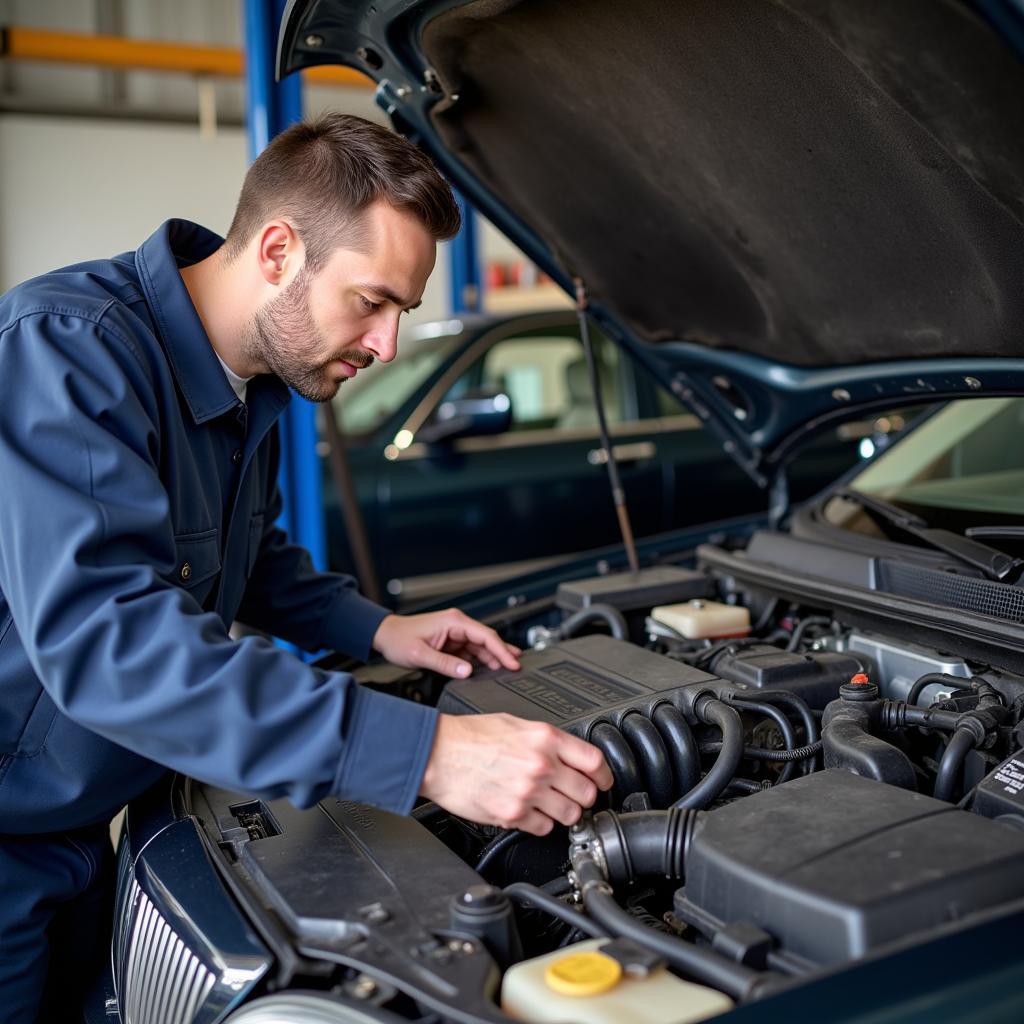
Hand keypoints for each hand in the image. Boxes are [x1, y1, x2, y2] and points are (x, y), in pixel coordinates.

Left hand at [372, 608, 520, 677]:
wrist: (384, 635)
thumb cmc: (398, 639)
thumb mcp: (420, 654)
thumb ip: (445, 663)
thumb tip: (467, 671)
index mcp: (453, 622)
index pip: (485, 635)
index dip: (501, 650)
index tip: (512, 662)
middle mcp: (457, 625)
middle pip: (487, 639)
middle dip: (502, 653)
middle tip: (516, 667)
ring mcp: (454, 633)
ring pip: (480, 646)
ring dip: (492, 657)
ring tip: (507, 669)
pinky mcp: (451, 642)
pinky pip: (470, 651)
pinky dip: (480, 660)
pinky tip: (488, 669)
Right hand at [420, 713, 613, 834]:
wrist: (437, 754)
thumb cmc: (469, 737)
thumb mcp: (515, 723)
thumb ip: (545, 739)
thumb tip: (567, 755)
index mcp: (544, 738)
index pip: (594, 761)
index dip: (604, 775)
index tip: (603, 781)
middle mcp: (541, 765)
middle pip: (587, 792)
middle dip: (585, 796)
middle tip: (575, 794)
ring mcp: (527, 792)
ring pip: (570, 815)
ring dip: (564, 812)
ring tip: (551, 804)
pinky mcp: (512, 814)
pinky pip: (543, 828)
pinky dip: (539, 823)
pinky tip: (529, 811)